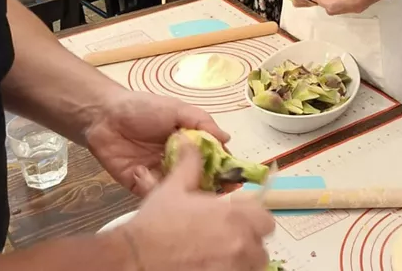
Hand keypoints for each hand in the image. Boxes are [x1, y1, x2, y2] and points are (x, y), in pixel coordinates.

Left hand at [85, 90, 230, 196]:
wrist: (104, 115)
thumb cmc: (143, 108)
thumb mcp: (177, 109)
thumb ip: (202, 122)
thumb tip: (227, 138)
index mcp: (189, 145)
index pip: (211, 161)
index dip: (222, 171)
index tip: (234, 180)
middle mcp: (177, 162)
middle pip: (197, 181)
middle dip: (206, 188)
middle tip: (212, 191)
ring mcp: (159, 175)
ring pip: (177, 191)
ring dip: (180, 191)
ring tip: (179, 184)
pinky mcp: (139, 185)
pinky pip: (153, 194)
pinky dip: (153, 188)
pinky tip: (143, 170)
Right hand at [116, 138, 274, 270]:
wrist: (136, 256)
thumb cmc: (155, 224)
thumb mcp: (173, 188)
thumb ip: (189, 165)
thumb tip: (190, 144)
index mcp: (233, 216)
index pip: (265, 219)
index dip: (254, 219)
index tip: (241, 221)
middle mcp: (239, 242)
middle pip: (261, 245)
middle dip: (248, 241)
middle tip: (228, 240)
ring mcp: (233, 267)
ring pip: (252, 264)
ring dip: (241, 259)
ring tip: (219, 255)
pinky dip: (231, 270)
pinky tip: (211, 266)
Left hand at [313, 0, 388, 14]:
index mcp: (355, 0)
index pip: (331, 6)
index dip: (320, 0)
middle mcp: (355, 7)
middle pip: (332, 10)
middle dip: (323, 0)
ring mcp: (357, 7)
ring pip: (337, 8)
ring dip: (329, 0)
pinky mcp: (359, 4)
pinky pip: (343, 5)